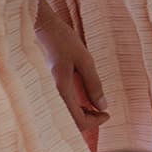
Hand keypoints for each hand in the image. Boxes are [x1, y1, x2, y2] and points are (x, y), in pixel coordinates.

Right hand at [34, 0, 109, 139]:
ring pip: (66, 115)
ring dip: (83, 113)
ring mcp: (51, 91)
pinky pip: (63, 104)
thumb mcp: (85, 60)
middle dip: (90, 120)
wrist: (43, 28)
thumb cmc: (63, 41)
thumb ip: (93, 83)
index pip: (78, 121)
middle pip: (71, 122)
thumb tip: (103, 105)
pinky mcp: (51, 86)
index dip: (95, 122)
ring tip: (96, 103)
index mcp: (61, 89)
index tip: (107, 114)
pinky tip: (85, 98)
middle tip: (103, 110)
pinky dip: (76, 106)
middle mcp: (53, 94)